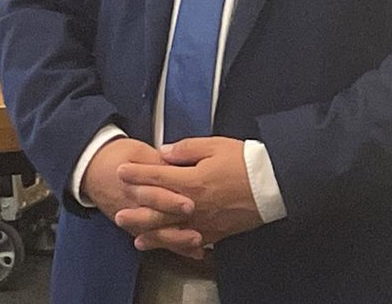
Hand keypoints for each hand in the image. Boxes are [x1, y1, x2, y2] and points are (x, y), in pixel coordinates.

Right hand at [81, 137, 196, 244]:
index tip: (190, 205)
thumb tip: (182, 166)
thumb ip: (160, 162)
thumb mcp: (139, 152)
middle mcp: (132, 205)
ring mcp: (132, 219)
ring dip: (176, 241)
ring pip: (155, 234)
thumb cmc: (118, 158)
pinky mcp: (134, 227)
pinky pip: (154, 239)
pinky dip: (173, 245)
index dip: (172, 201)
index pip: (154, 194)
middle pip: (155, 219)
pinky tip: (191, 250)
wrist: (92, 169)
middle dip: (176, 227)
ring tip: (196, 244)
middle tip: (196, 233)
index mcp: (133, 183)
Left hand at [115, 136, 263, 253]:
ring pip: (170, 231)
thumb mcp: (215, 146)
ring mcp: (203, 222)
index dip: (137, 173)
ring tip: (135, 237)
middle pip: (157, 210)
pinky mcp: (215, 232)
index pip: (157, 177)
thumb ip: (187, 148)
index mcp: (191, 180)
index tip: (121, 171)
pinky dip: (176, 245)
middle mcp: (192, 205)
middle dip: (136, 210)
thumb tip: (166, 152)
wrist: (272, 184)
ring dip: (151, 234)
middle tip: (118, 212)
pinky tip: (169, 246)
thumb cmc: (245, 162)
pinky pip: (191, 241)